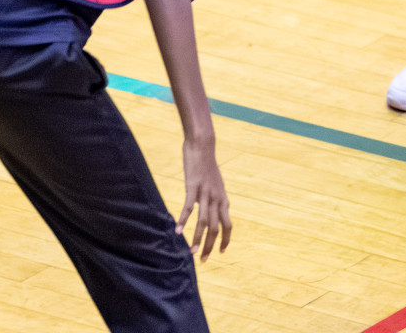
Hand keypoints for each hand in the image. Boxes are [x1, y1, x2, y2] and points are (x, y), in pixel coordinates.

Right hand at [178, 140, 231, 260]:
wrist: (203, 145)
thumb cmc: (207, 165)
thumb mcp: (216, 184)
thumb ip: (217, 198)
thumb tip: (220, 209)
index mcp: (223, 199)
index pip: (228, 225)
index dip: (225, 240)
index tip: (220, 253)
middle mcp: (217, 198)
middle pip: (216, 228)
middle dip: (210, 246)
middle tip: (203, 260)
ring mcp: (205, 193)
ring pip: (204, 221)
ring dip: (198, 238)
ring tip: (192, 252)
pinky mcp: (193, 187)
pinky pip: (188, 207)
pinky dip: (183, 220)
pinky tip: (177, 230)